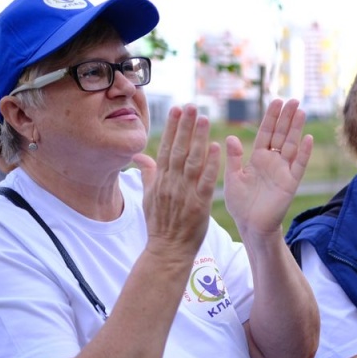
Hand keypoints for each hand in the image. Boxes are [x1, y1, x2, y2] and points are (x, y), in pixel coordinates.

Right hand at [132, 104, 220, 258]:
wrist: (167, 251)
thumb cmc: (159, 225)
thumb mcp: (148, 198)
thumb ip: (147, 174)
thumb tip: (139, 156)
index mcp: (160, 180)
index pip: (166, 148)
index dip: (172, 128)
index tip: (177, 110)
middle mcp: (171, 183)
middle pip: (179, 150)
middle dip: (185, 127)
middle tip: (191, 106)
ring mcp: (185, 193)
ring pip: (192, 161)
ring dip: (198, 139)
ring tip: (204, 119)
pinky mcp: (199, 205)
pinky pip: (206, 181)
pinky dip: (212, 164)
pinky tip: (217, 147)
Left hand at [223, 99, 312, 237]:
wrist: (251, 226)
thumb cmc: (240, 204)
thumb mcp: (232, 178)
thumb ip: (234, 158)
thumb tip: (230, 138)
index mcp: (257, 158)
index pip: (266, 133)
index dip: (271, 118)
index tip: (276, 101)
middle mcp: (272, 161)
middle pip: (281, 135)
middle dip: (286, 118)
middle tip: (293, 100)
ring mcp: (283, 171)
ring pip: (291, 145)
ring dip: (296, 129)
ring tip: (301, 111)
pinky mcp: (290, 183)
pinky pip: (298, 165)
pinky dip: (303, 152)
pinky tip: (307, 138)